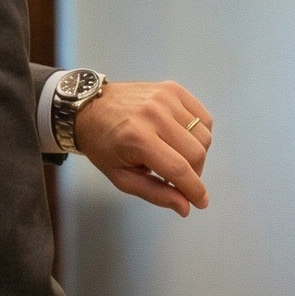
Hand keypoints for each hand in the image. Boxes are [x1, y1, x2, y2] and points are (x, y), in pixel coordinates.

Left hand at [72, 81, 212, 215]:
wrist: (90, 108)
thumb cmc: (103, 146)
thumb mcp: (122, 177)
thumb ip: (155, 193)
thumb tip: (186, 207)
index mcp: (138, 139)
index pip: (179, 169)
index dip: (194, 190)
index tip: (201, 203)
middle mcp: (155, 114)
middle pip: (196, 153)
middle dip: (195, 174)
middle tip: (180, 179)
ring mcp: (166, 98)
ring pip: (204, 135)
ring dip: (196, 154)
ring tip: (177, 157)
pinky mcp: (173, 89)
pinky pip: (203, 117)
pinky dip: (199, 133)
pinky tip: (182, 139)